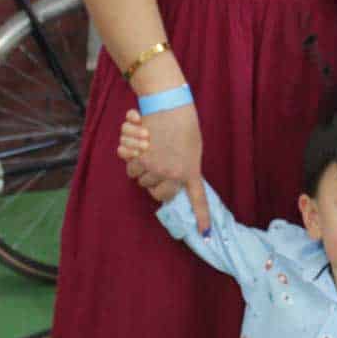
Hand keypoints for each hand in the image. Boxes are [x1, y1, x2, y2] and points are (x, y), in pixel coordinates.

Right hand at [123, 101, 209, 230]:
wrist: (169, 103)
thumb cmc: (183, 121)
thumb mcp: (192, 147)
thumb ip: (185, 165)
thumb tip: (175, 180)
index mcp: (190, 170)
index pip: (198, 198)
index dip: (201, 217)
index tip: (205, 234)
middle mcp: (172, 174)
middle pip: (158, 193)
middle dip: (155, 182)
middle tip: (156, 165)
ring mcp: (155, 169)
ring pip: (141, 180)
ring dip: (141, 168)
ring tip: (148, 149)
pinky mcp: (139, 159)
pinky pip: (130, 168)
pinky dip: (130, 158)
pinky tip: (138, 142)